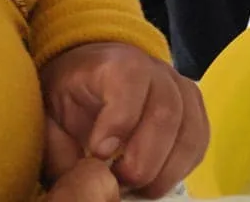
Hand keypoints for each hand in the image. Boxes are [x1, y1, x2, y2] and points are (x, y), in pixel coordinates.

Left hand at [40, 42, 209, 199]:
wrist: (93, 75)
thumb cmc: (71, 94)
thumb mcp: (50, 112)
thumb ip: (58, 145)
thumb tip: (80, 179)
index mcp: (118, 63)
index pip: (130, 81)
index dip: (119, 120)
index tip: (100, 152)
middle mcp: (157, 72)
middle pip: (167, 113)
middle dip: (144, 159)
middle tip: (119, 181)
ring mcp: (181, 91)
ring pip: (190, 132)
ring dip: (165, 170)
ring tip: (135, 186)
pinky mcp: (194, 112)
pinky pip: (199, 144)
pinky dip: (179, 169)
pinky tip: (154, 179)